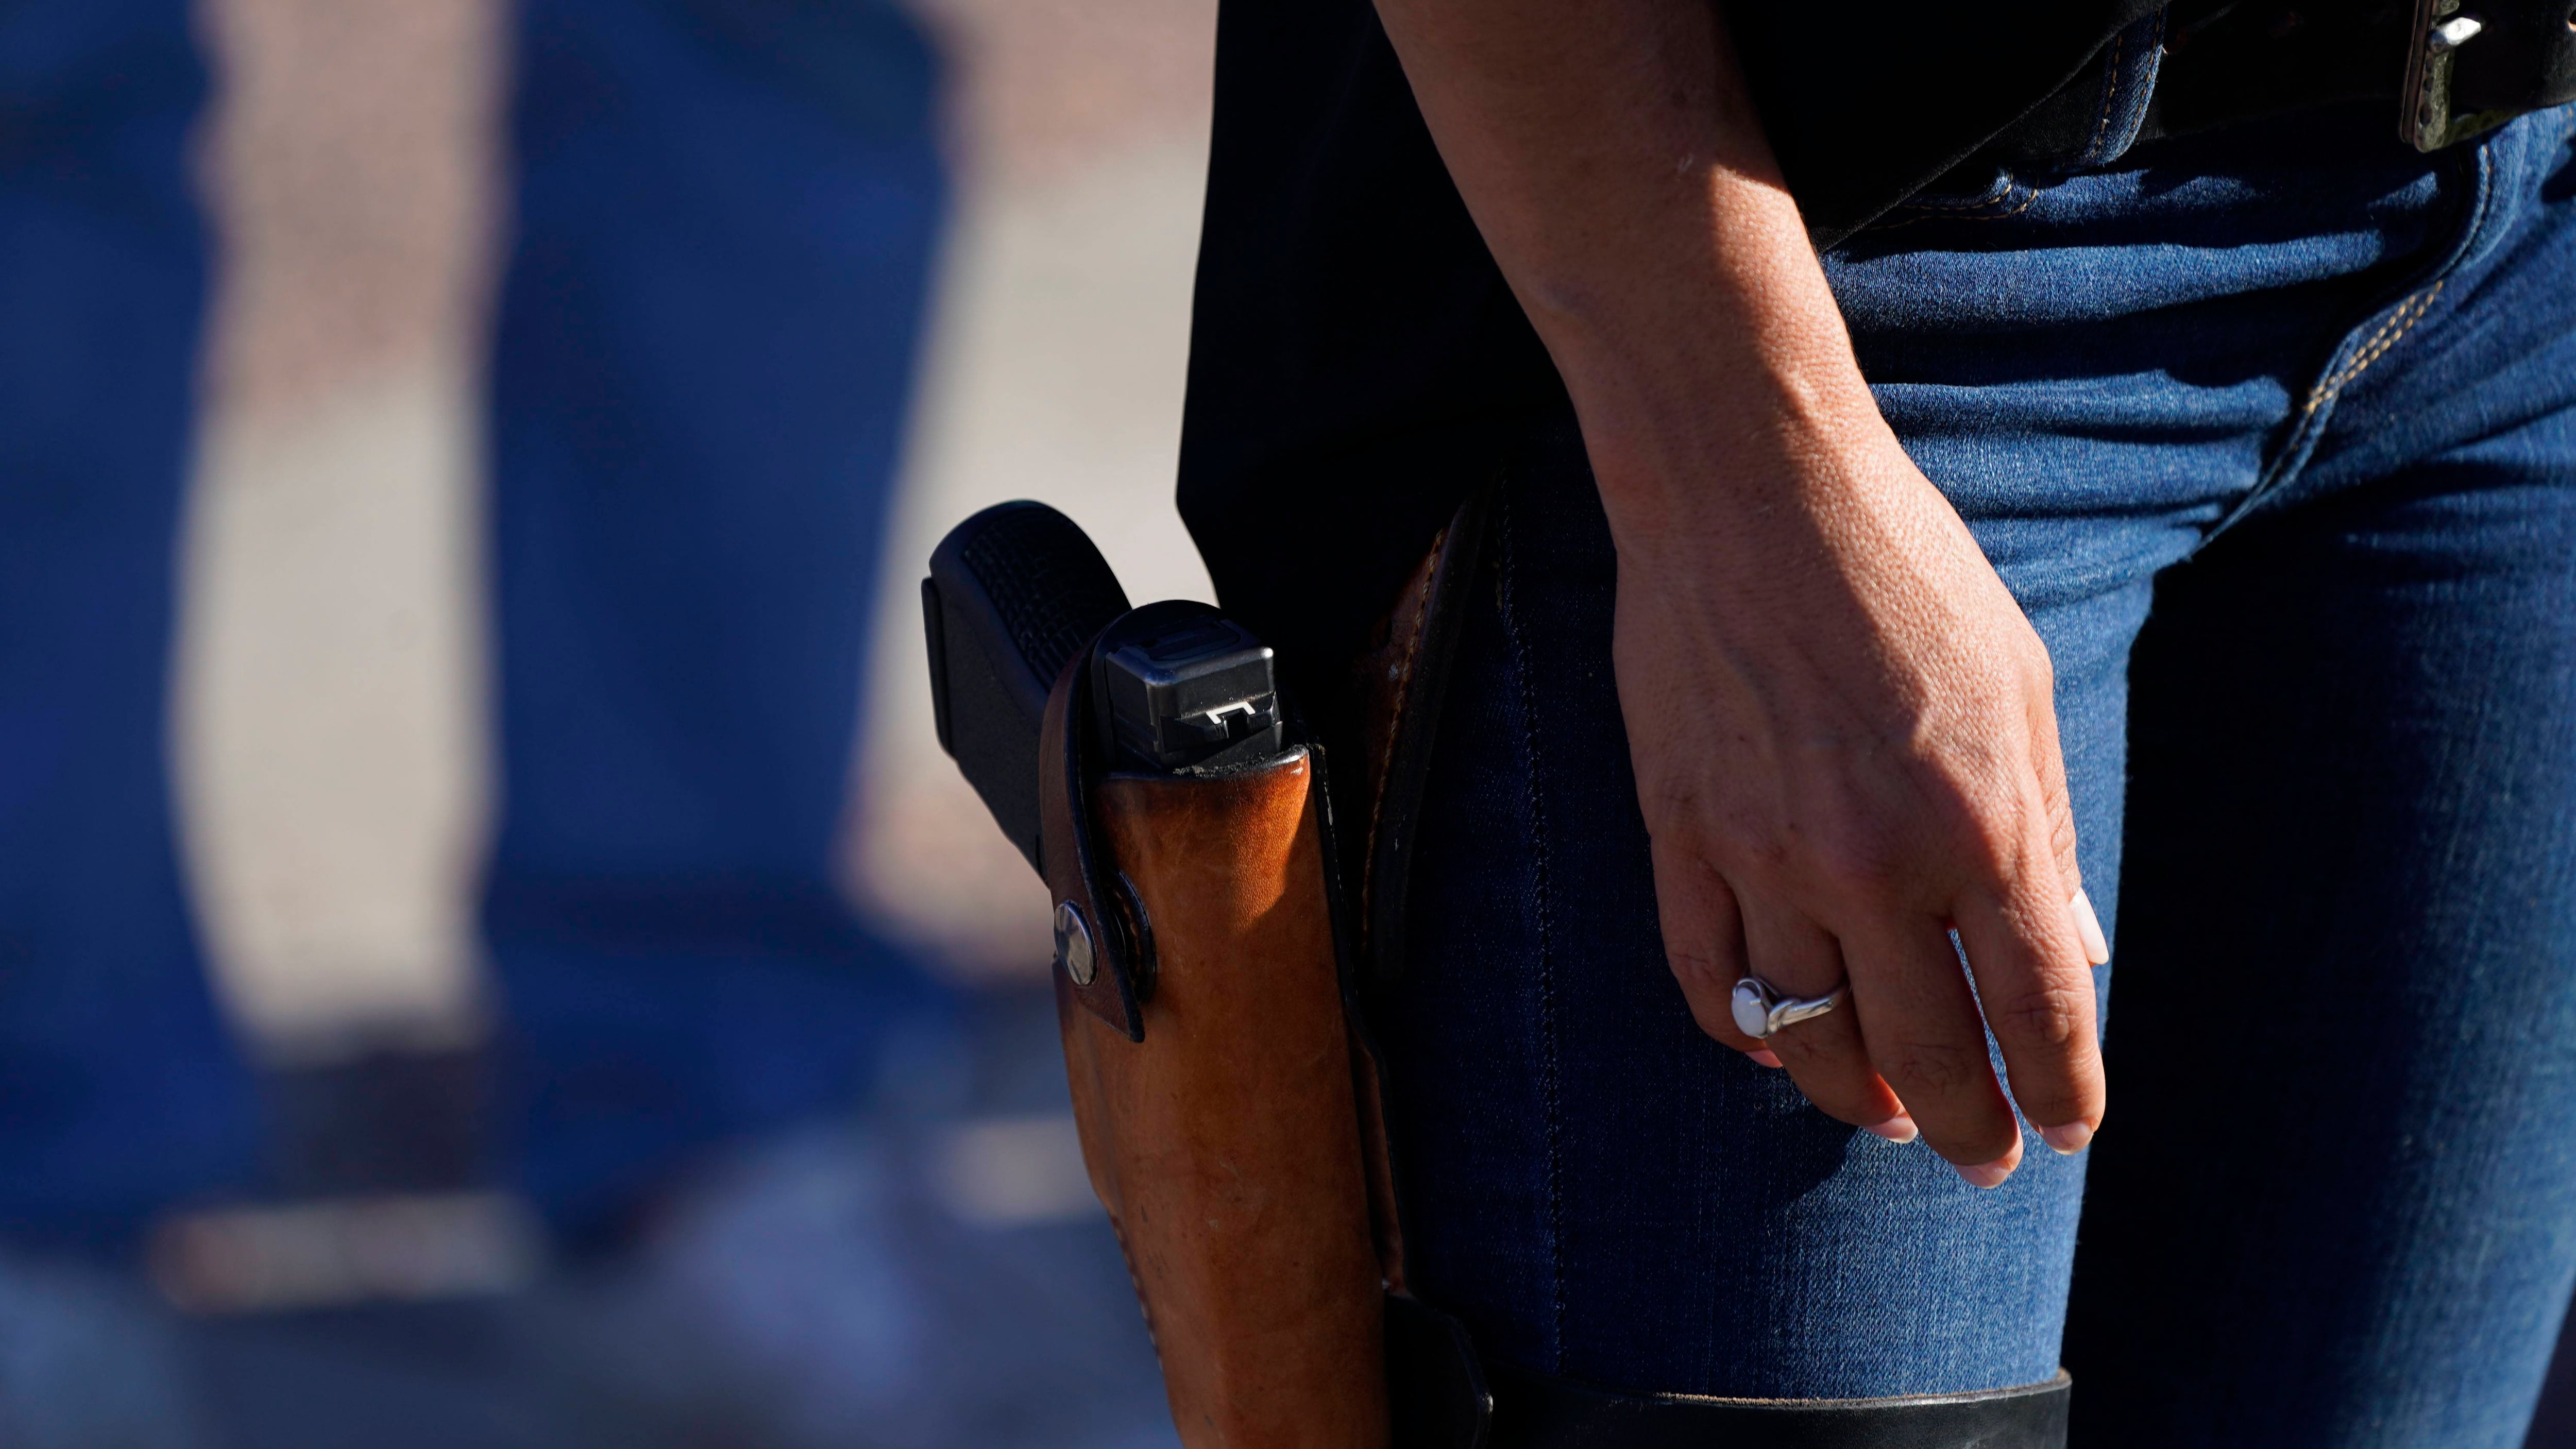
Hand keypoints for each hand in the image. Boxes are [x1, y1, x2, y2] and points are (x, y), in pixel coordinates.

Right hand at [1604, 424, 2107, 1187]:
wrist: (1749, 488)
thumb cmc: (1903, 571)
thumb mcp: (2020, 685)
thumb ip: (2043, 825)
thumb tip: (2069, 949)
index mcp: (1981, 821)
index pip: (2036, 1011)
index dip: (2060, 1094)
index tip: (2065, 1134)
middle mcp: (1874, 859)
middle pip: (1926, 1054)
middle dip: (1967, 1128)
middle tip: (1980, 1158)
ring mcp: (1763, 852)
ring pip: (1808, 1036)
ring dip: (1855, 1097)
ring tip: (1886, 1114)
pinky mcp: (1680, 830)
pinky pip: (1705, 976)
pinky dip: (1742, 1033)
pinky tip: (1776, 1047)